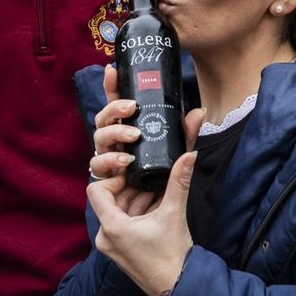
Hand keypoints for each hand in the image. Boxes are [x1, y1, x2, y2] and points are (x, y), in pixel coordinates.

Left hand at [87, 150, 196, 295]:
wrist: (179, 288)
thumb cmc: (172, 256)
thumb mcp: (174, 213)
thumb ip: (179, 181)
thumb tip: (189, 155)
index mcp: (111, 227)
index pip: (97, 190)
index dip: (114, 179)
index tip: (134, 175)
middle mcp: (105, 238)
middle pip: (109, 201)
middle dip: (131, 189)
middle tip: (151, 181)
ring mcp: (112, 247)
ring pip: (118, 213)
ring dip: (137, 201)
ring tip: (159, 194)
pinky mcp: (121, 253)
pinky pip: (123, 226)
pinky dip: (137, 216)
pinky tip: (157, 209)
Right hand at [89, 64, 202, 182]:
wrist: (157, 226)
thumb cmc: (162, 186)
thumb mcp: (176, 157)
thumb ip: (185, 136)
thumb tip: (199, 111)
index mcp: (125, 132)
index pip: (115, 107)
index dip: (112, 87)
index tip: (113, 70)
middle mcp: (113, 145)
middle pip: (102, 119)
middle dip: (114, 109)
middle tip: (133, 107)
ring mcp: (106, 163)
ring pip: (98, 140)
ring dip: (114, 134)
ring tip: (133, 138)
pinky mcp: (103, 183)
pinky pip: (97, 168)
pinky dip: (109, 162)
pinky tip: (123, 162)